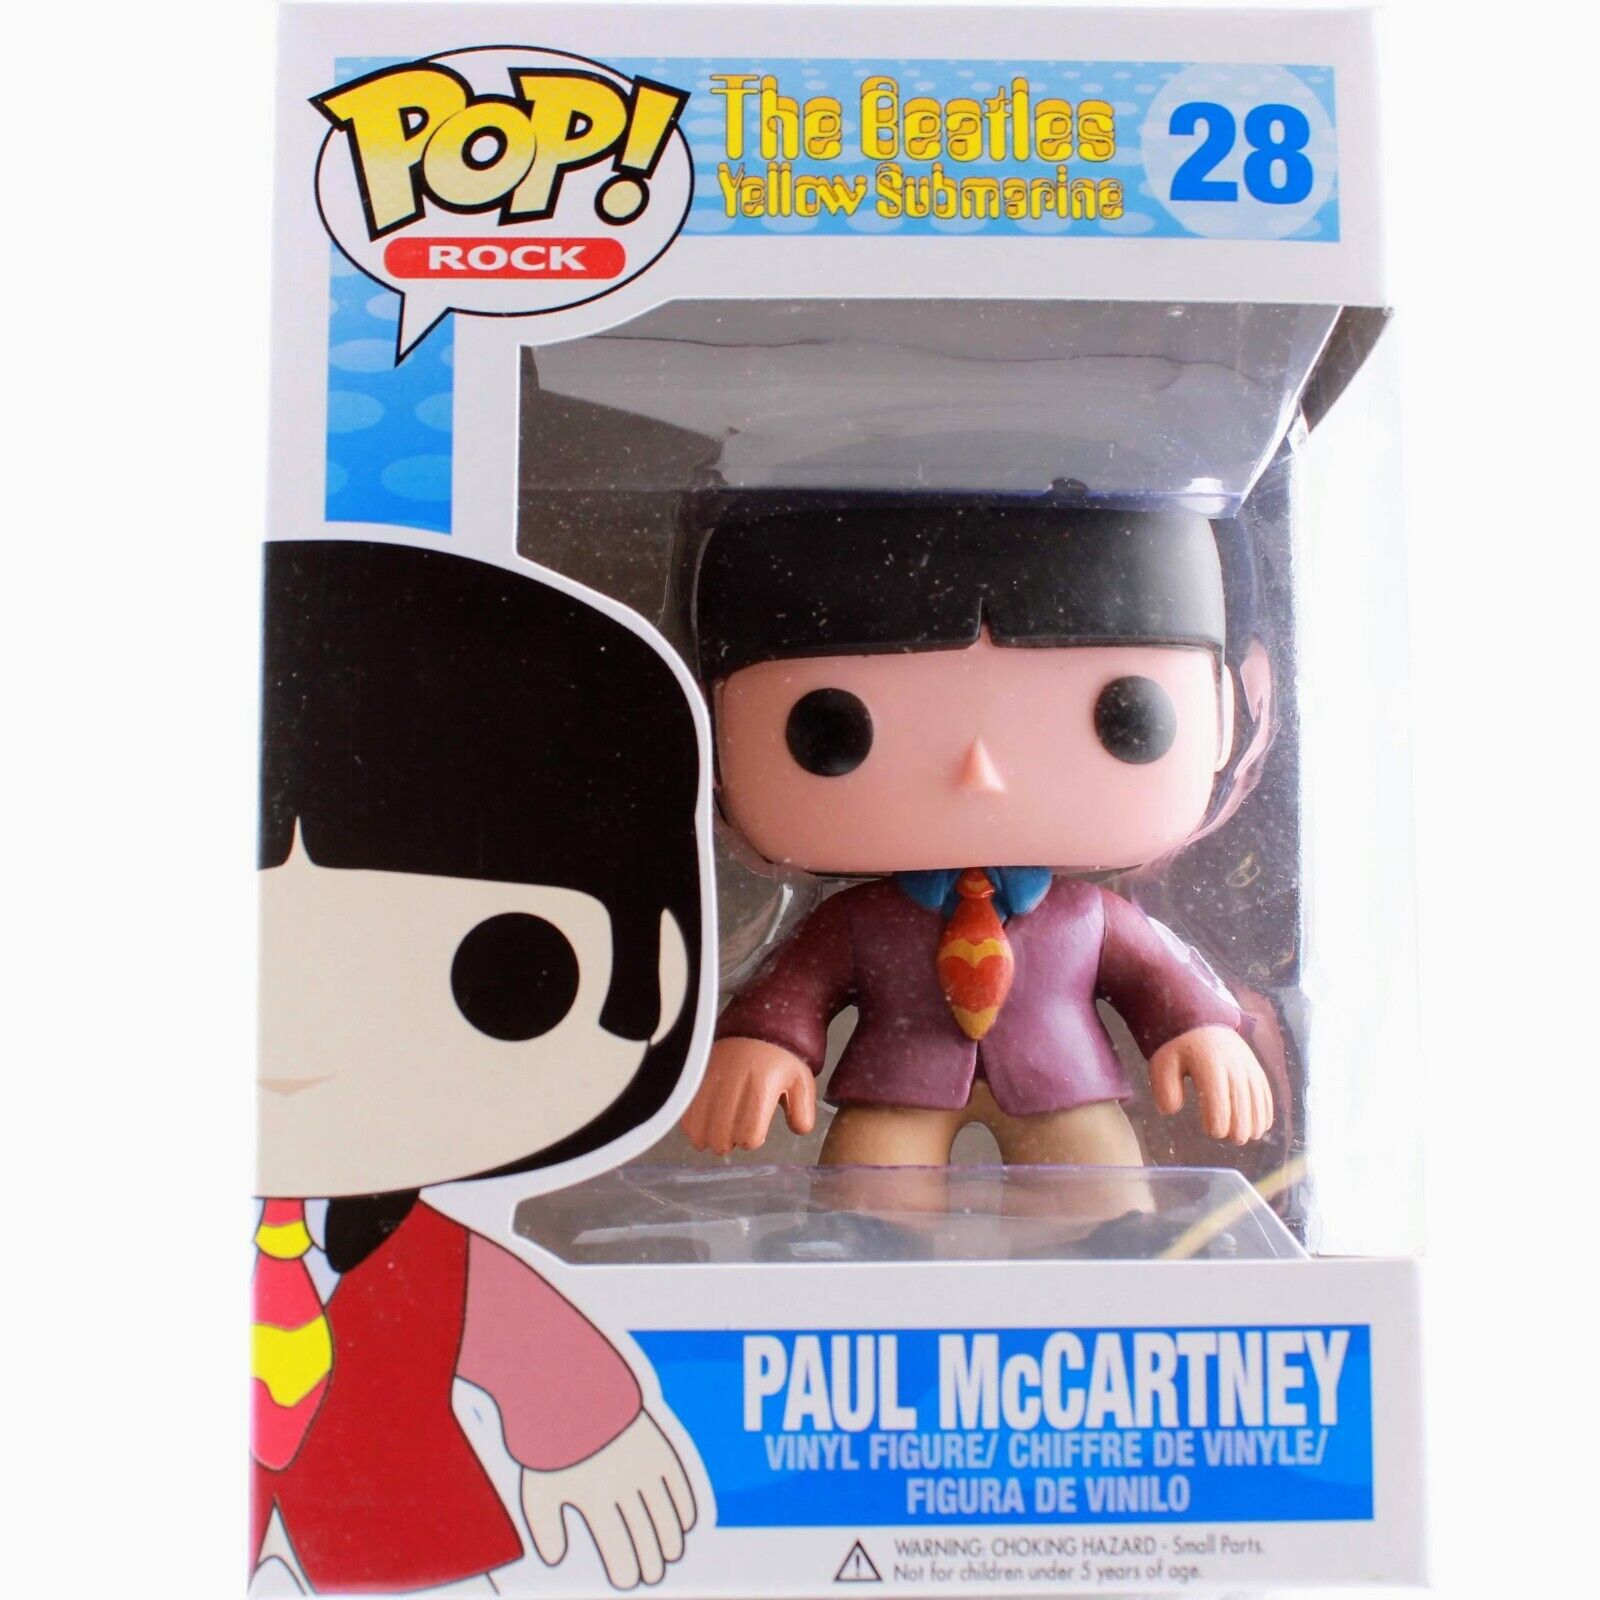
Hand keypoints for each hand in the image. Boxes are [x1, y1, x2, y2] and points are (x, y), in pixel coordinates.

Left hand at [520, 1411, 696, 1588]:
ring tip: (670, 1556)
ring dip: (671, 1540)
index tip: (628, 1580)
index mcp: (595, 1499)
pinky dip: (685, 1506)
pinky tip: (685, 1524)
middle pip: (645, 1535)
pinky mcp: (657, 1444)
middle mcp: (624, 1484)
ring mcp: (644, 1463)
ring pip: (666, 1513)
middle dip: (651, 1561)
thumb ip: (544, 1529)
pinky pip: (679, 1483)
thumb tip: (556, 1558)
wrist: (570, 1391)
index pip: (618, 1549)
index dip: (626, 1571)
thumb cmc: (550, 1445)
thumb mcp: (536, 1488)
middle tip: (652, 1576)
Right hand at [679, 1036, 815, 1153]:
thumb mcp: (801, 1082)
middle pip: (721, 1139)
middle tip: (739, 1129)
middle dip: (731, 1141)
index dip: (753, 1139)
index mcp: (760, 1087)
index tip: (756, 1129)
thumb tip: (797, 1130)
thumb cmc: (779, 1061)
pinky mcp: (693, 1082)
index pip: (748, 1137)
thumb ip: (803, 1112)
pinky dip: (696, 1127)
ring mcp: (708, 1084)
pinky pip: (686, 1119)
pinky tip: (708, 1120)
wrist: (753, 1029)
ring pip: (700, 1133)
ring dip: (711, 1137)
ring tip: (723, 1126)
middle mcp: (730, 1086)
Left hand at [1149, 1025, 1273, 1144]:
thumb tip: (1171, 1110)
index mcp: (1208, 1065)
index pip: (1218, 1101)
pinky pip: (1266, 1094)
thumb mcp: (1162, 1064)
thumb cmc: (1180, 1049)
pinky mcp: (1257, 1071)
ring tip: (1245, 1136)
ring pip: (1258, 1101)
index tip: (1210, 1131)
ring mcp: (1248, 1068)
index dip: (1217, 1123)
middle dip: (1238, 1128)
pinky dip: (1265, 1112)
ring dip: (1254, 1123)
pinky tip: (1259, 1127)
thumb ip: (1164, 1088)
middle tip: (1230, 1138)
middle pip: (1242, 1104)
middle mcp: (1233, 1066)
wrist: (1203, 1024)